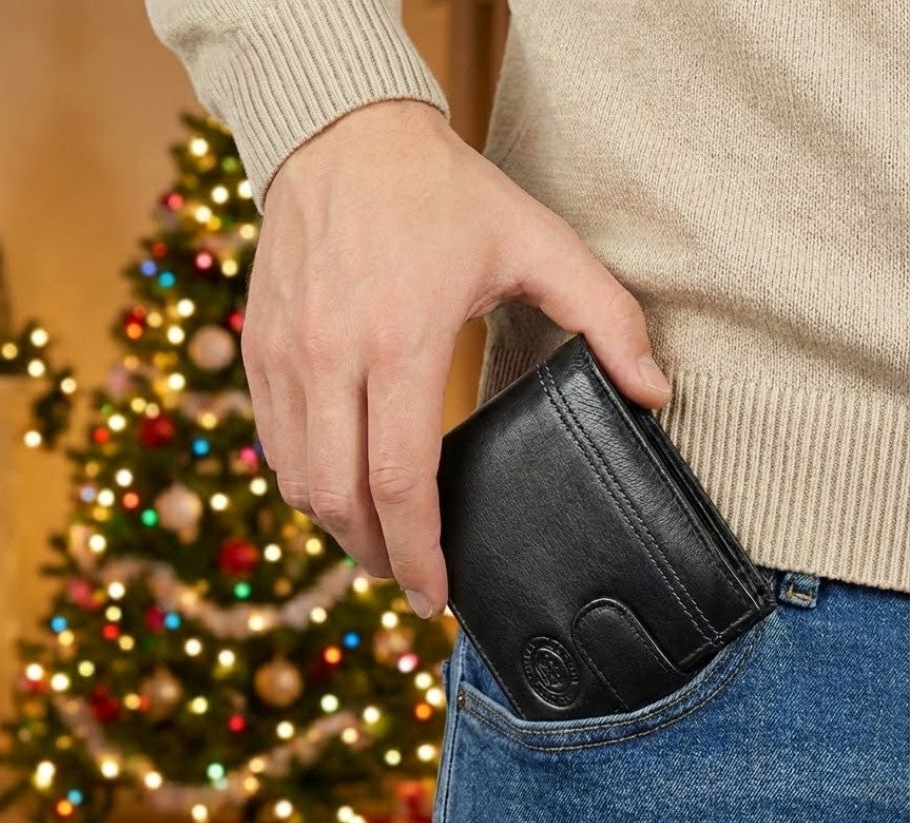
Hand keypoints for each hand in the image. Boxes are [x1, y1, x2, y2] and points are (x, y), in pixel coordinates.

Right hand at [241, 99, 669, 618]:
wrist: (340, 136)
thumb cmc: (438, 192)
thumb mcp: (537, 242)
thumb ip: (606, 318)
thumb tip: (655, 393)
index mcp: (401, 339)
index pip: (401, 481)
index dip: (419, 553)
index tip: (436, 595)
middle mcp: (331, 356)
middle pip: (342, 499)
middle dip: (378, 558)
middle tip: (411, 582)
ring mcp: (285, 357)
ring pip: (299, 483)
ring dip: (338, 529)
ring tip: (379, 545)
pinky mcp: (258, 352)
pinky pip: (273, 446)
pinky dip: (306, 484)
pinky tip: (339, 490)